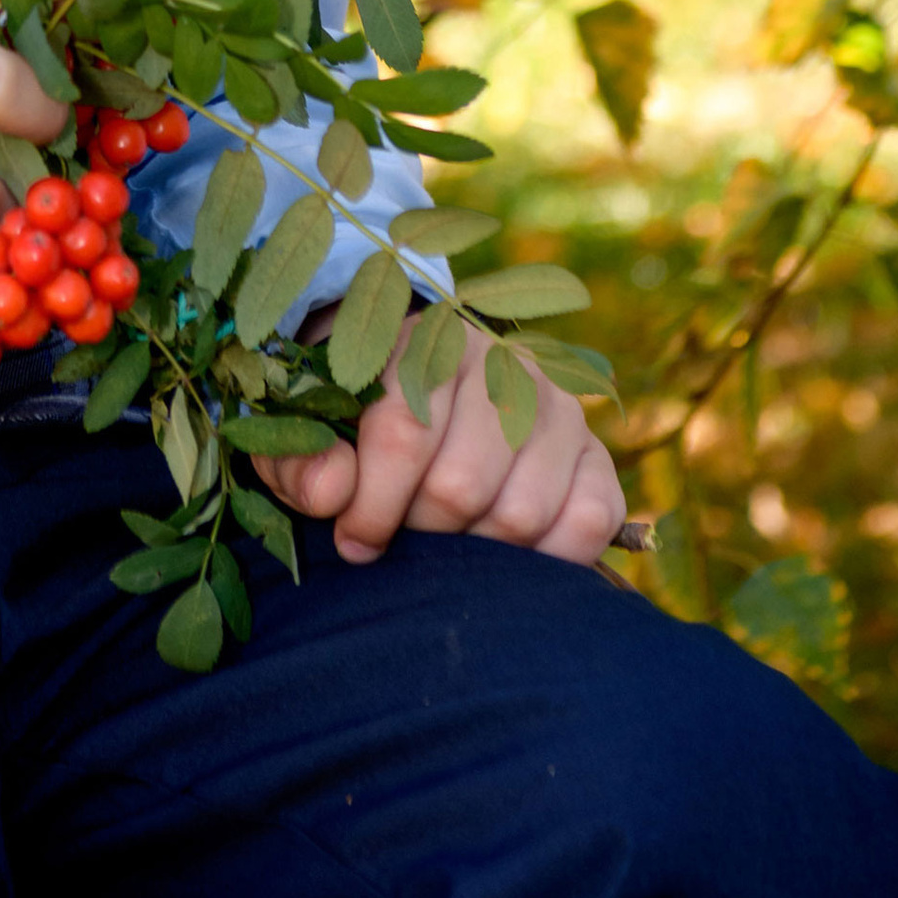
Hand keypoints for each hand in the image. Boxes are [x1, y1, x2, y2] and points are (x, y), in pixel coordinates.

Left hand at [251, 308, 626, 566]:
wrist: (422, 393)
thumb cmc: (352, 421)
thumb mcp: (308, 432)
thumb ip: (301, 459)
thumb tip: (331, 494)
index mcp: (425, 339)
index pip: (404, 433)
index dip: (372, 504)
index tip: (352, 540)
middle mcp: (502, 363)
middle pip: (461, 484)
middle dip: (420, 530)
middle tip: (403, 535)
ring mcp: (558, 406)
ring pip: (520, 513)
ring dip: (474, 551)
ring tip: (446, 538)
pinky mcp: (596, 452)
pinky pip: (587, 521)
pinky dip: (545, 559)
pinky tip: (504, 557)